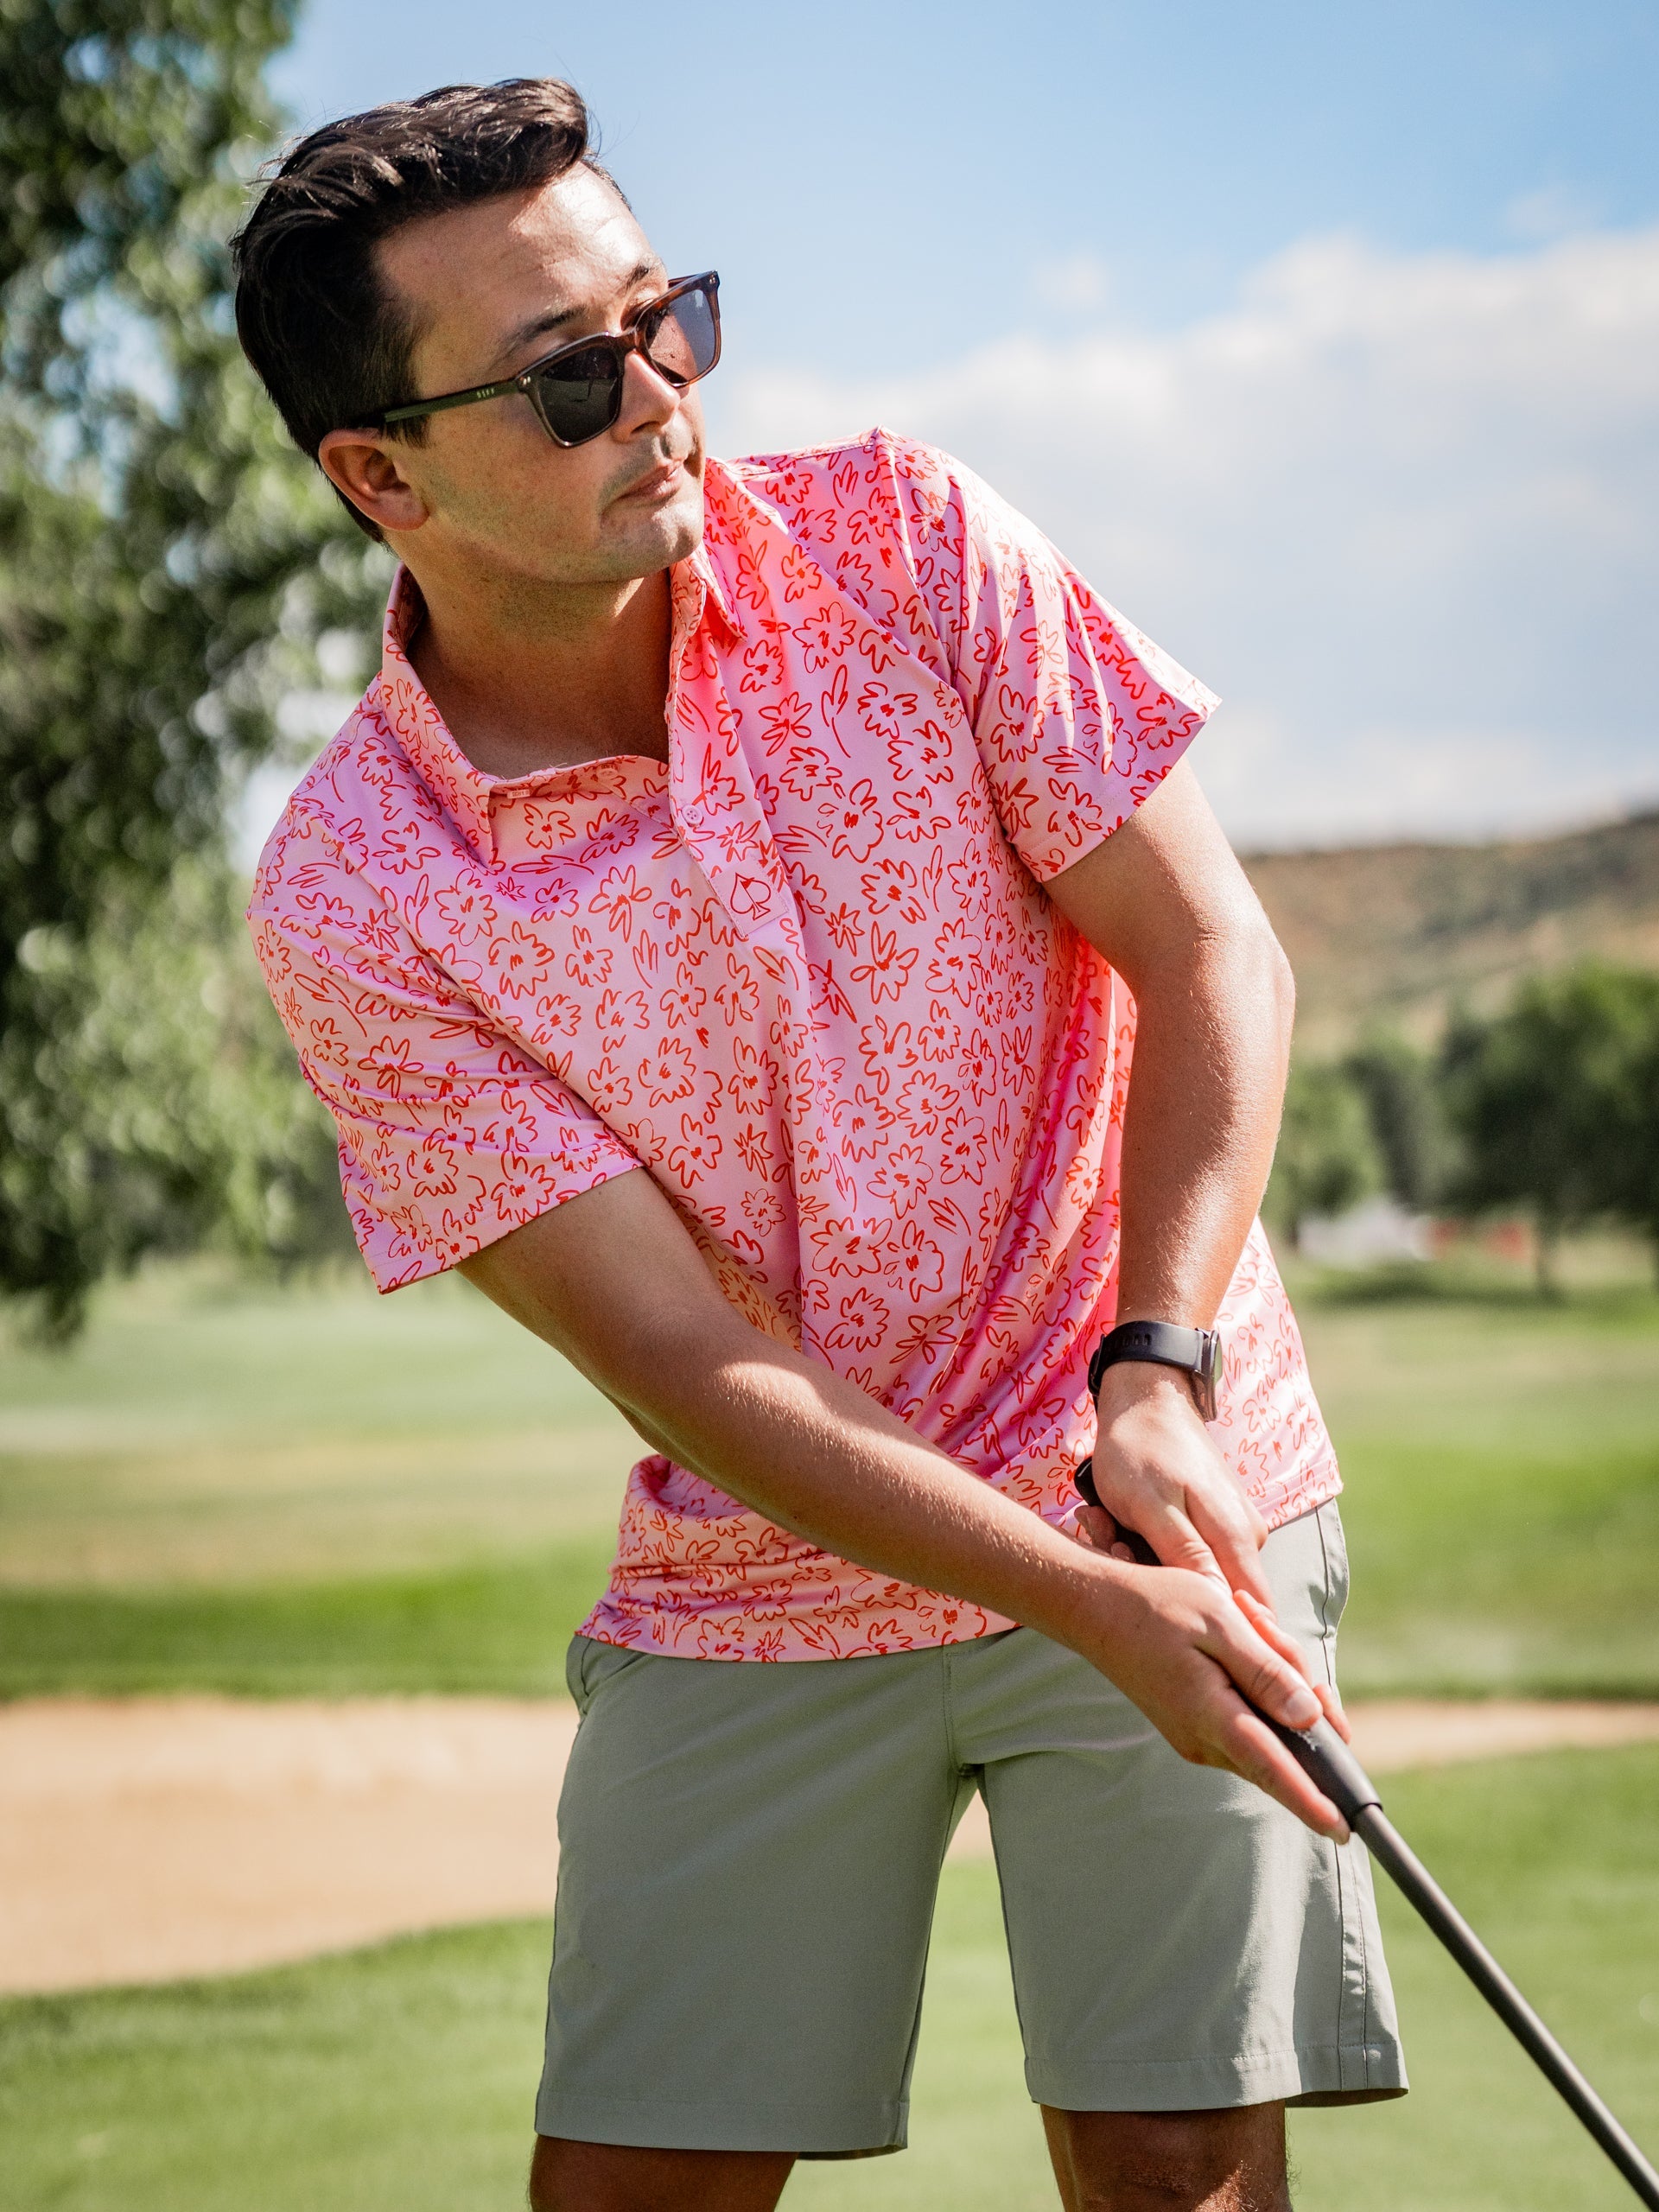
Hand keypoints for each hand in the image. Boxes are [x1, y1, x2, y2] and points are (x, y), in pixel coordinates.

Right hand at [1075, 1547, 1352, 1837]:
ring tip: (1244, 1619)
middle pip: (1284, 1742)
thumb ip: (1267, 1672)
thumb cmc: (1157, 1607)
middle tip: (1263, 1624)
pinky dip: (1256, 1680)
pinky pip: (1247, 1717)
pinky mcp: (1194, 1727)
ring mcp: (1197, 1737)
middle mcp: (1205, 1740)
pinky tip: (1237, 1636)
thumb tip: (1310, 1719)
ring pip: (1268, 1726)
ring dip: (1275, 1675)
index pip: (1275, 1771)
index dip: (1313, 1802)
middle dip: (1299, 1689)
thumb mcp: (1220, 1623)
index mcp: (1212, 1716)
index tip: (1345, 1830)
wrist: (1095, 1608)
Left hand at [1085, 1361, 1273, 1608]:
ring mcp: (1234, 1528)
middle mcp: (1248, 1538)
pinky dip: (1150, 1546)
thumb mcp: (1148, 1505)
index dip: (1210, 1624)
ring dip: (1148, 1563)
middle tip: (1114, 1550)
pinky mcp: (1217, 1520)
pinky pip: (1190, 1553)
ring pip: (1196, 1574)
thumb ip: (1185, 1554)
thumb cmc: (1140, 1448)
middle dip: (1162, 1587)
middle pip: (1215, 1596)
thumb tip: (1219, 1603)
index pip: (1253, 1614)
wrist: (1146, 1395)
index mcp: (1238, 1538)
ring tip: (1109, 1528)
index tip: (1153, 1598)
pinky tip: (1119, 1523)